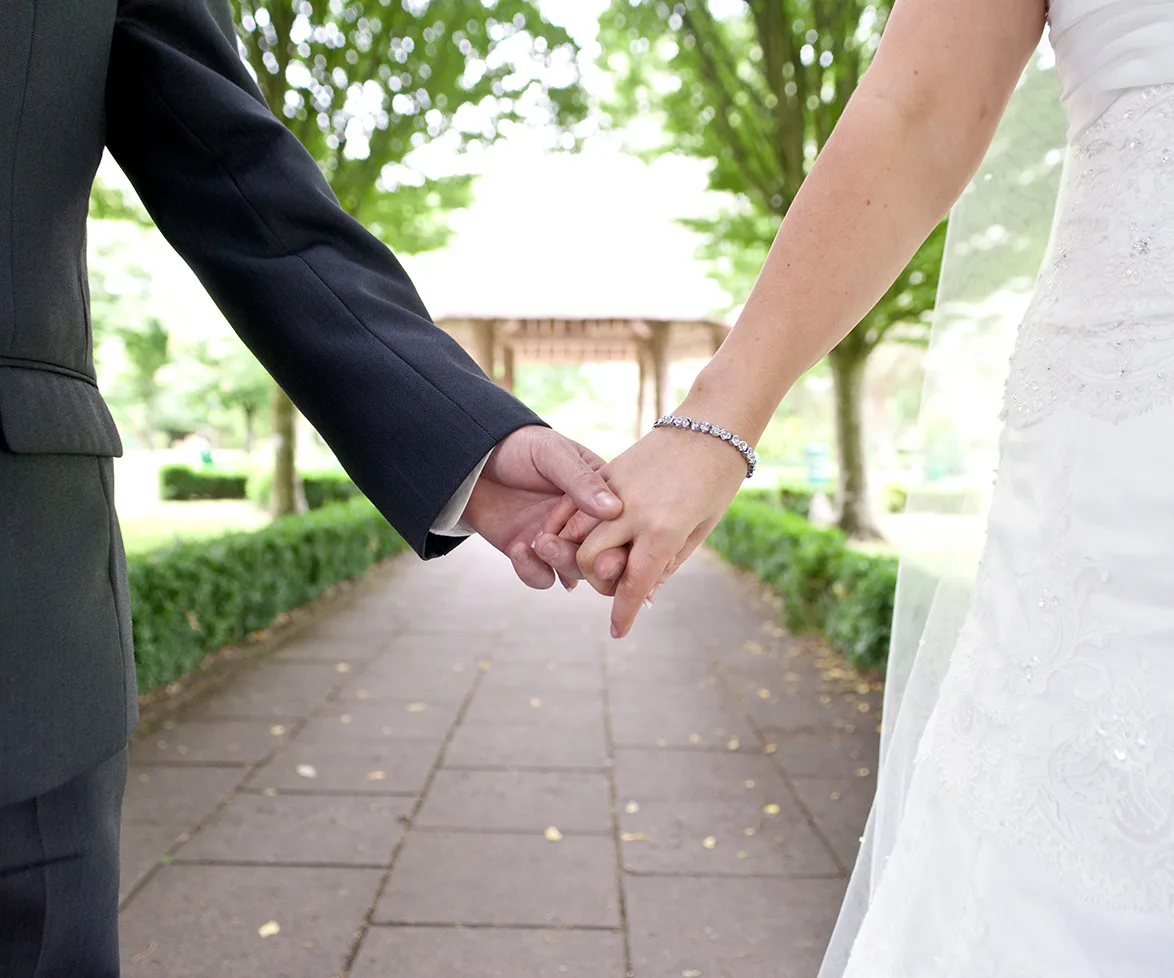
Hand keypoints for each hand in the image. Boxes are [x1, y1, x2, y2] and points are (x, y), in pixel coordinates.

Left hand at [461, 425, 622, 588]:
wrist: (473, 458)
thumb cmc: (520, 446)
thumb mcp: (552, 453)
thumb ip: (581, 481)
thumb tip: (615, 510)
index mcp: (602, 494)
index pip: (624, 525)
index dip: (621, 538)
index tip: (610, 540)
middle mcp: (584, 522)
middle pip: (606, 557)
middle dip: (597, 561)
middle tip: (580, 553)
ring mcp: (559, 540)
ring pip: (576, 572)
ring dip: (562, 563)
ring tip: (541, 541)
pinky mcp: (532, 554)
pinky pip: (541, 577)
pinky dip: (532, 570)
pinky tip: (519, 548)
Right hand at [535, 423, 746, 636]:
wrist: (713, 426)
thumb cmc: (716, 481)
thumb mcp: (699, 530)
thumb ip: (667, 563)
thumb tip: (645, 595)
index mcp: (663, 530)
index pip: (633, 584)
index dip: (623, 613)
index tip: (618, 632)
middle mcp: (633, 511)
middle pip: (590, 561)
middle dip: (597, 583)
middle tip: (612, 587)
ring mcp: (616, 489)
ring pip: (574, 532)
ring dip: (578, 555)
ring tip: (595, 564)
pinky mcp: (608, 471)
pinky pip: (576, 503)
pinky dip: (568, 524)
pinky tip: (572, 537)